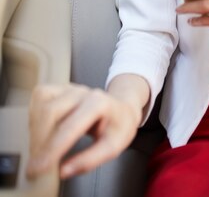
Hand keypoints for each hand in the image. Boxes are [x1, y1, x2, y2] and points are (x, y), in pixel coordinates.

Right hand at [27, 82, 141, 179]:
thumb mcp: (113, 147)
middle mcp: (82, 92)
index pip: (69, 127)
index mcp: (98, 104)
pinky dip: (35, 116)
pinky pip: (39, 98)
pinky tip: (41, 132)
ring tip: (40, 150)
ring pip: (41, 103)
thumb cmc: (118, 126)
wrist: (122, 108)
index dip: (52, 149)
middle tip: (37, 164)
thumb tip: (64, 171)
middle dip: (39, 140)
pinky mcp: (59, 88)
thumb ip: (90, 160)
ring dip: (35, 129)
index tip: (40, 167)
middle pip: (50, 112)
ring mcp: (69, 88)